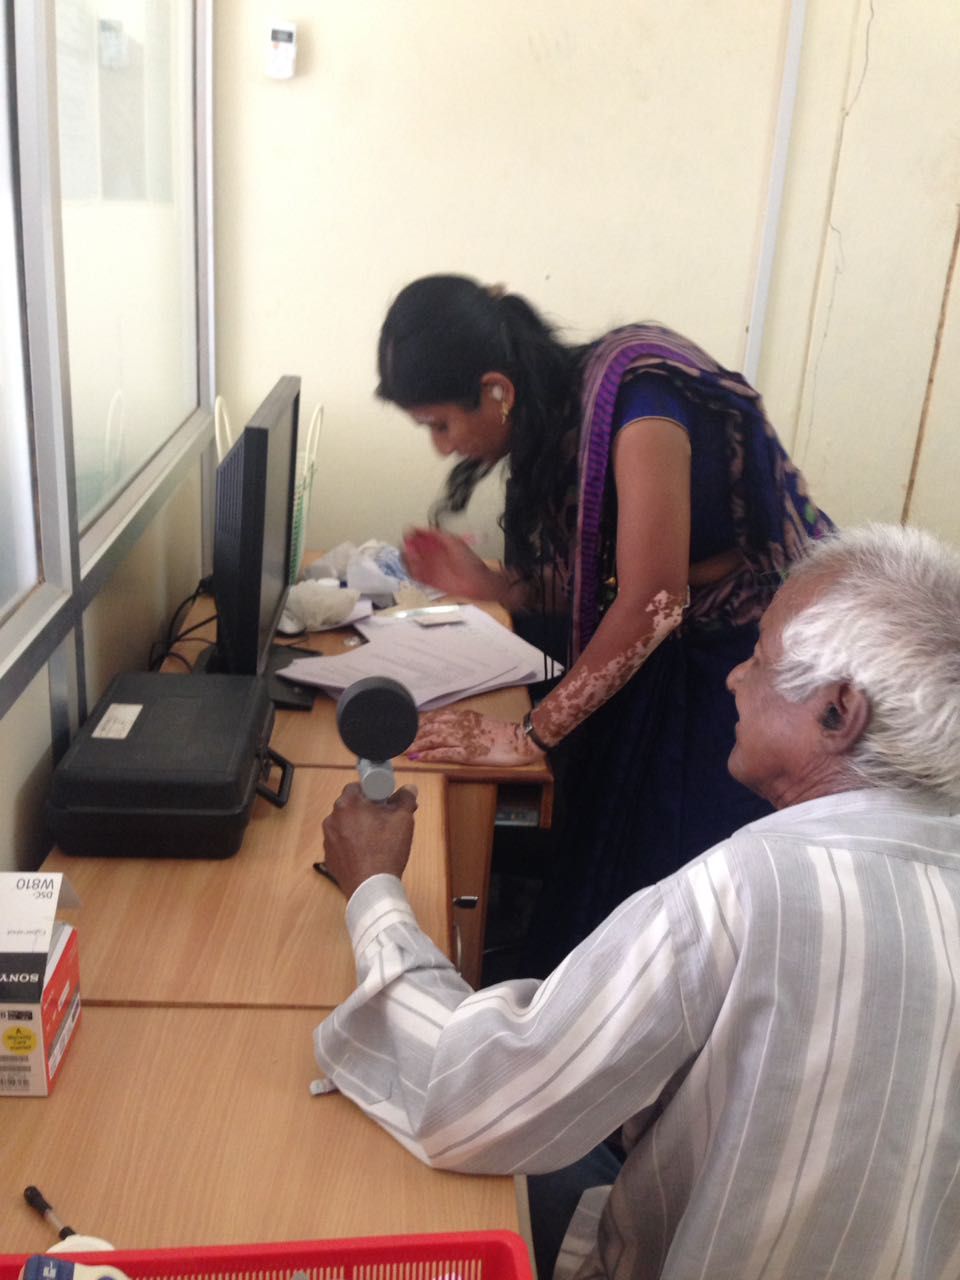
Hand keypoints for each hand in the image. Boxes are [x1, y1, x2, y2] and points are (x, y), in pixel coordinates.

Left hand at [321, 783, 417, 898]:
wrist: (372, 887)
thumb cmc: (386, 850)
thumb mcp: (403, 820)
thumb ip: (405, 799)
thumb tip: (409, 789)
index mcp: (347, 804)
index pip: (357, 787)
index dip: (373, 792)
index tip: (384, 801)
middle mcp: (332, 819)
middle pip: (350, 806)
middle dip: (366, 810)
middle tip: (384, 820)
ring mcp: (328, 839)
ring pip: (345, 825)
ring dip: (358, 827)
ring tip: (377, 840)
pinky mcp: (329, 857)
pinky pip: (341, 844)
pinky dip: (352, 845)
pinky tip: (367, 854)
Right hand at [402, 527, 500, 600]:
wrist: (476, 581)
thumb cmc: (469, 562)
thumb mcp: (455, 542)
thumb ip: (439, 535)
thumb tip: (424, 529)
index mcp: (437, 546)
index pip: (420, 538)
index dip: (413, 534)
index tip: (408, 532)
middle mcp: (432, 556)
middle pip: (413, 550)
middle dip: (407, 546)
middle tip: (406, 545)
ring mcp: (430, 568)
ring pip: (412, 563)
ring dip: (407, 559)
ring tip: (409, 555)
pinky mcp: (429, 580)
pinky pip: (416, 576)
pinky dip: (411, 571)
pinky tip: (412, 567)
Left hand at [408, 709, 544, 765]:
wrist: (519, 740)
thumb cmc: (501, 733)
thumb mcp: (478, 721)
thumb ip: (461, 722)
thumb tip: (443, 726)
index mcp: (462, 715)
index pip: (433, 716)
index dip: (416, 722)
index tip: (403, 727)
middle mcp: (459, 724)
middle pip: (428, 727)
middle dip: (411, 734)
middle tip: (396, 740)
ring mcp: (462, 738)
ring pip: (433, 738)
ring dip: (415, 744)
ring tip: (402, 749)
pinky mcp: (467, 752)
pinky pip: (444, 752)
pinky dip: (429, 754)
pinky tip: (418, 757)